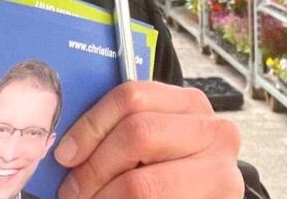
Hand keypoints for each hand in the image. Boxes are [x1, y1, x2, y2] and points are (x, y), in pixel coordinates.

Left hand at [54, 81, 243, 198]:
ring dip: (105, 196)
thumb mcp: (152, 140)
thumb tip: (67, 148)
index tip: (65, 154)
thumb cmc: (170, 169)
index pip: (132, 97)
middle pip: (137, 134)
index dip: (91, 126)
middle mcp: (214, 131)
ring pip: (141, 182)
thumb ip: (121, 130)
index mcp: (189, 103)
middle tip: (72, 191)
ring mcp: (220, 172)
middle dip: (95, 167)